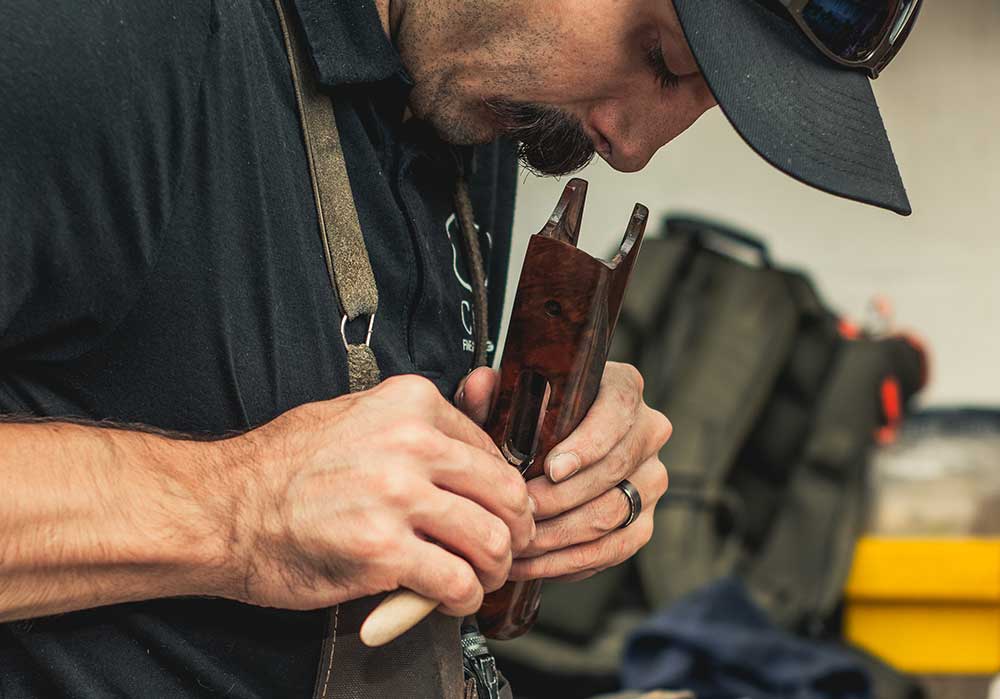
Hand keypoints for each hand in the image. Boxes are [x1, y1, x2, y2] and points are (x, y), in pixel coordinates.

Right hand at [213, 375, 534, 616]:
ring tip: (478, 579)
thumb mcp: (359, 416)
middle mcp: (411, 443)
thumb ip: (421, 419)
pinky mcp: (382, 550)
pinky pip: (456, 581)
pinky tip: (449, 599)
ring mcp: (397, 496)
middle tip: (505, 549)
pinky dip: (463, 599)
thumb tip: (484, 397)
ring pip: (491, 540)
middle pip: (506, 494)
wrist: (226, 508)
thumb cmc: (286, 467)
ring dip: (494, 570)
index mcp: (410, 404)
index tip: (497, 511)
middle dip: (515, 530)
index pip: (492, 450)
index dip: (502, 490)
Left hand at [456, 362, 669, 582]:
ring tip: (518, 542)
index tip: (551, 469)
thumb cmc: (526, 418)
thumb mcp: (503, 402)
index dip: (587, 445)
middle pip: (613, 471)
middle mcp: (648, 431)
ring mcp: (651, 479)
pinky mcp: (644, 522)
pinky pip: (613, 550)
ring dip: (560, 535)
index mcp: (623, 389)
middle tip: (520, 512)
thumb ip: (489, 394)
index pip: (616, 413)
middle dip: (560, 498)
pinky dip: (569, 562)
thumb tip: (480, 384)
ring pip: (612, 515)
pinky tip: (531, 564)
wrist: (548, 448)